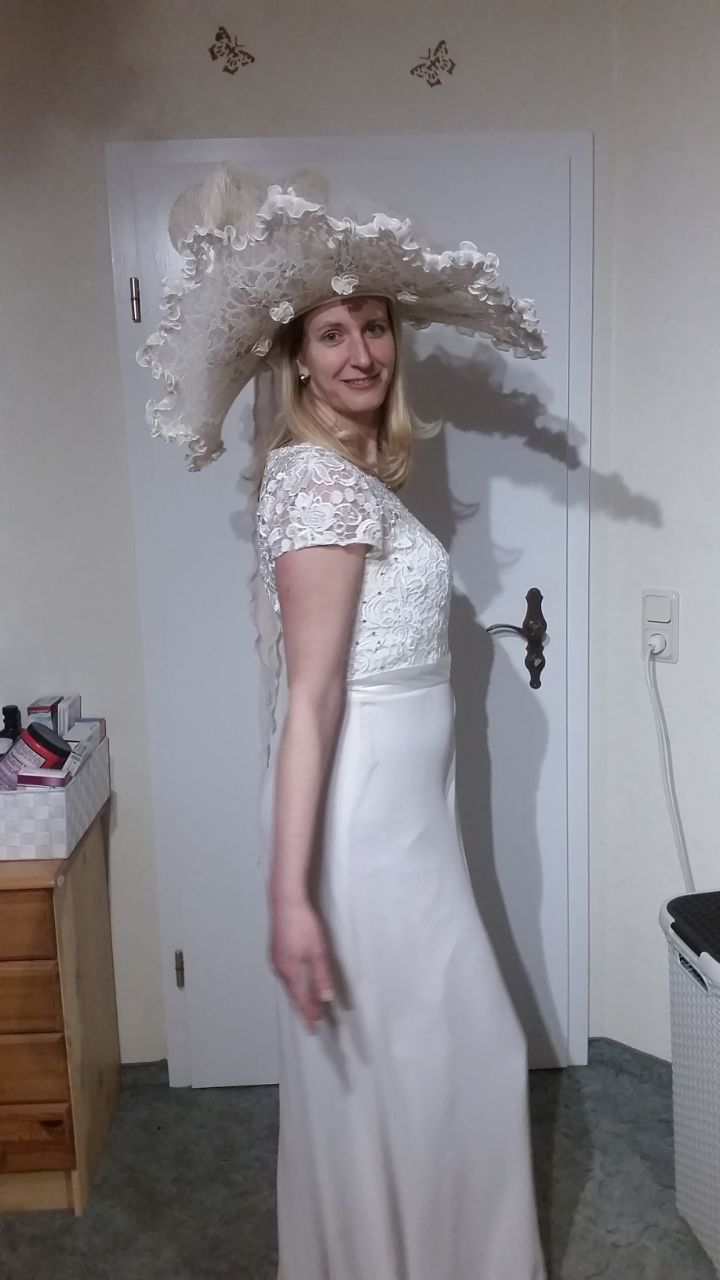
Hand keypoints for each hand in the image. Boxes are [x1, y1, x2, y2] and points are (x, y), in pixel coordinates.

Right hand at [269, 896, 335, 1031]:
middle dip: (303, 1007)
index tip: (314, 1027)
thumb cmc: (303, 924)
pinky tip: (296, 982)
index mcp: (290, 971)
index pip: (301, 999)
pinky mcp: (275, 951)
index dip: (308, 1013)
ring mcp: (275, 959)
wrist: (285, 902)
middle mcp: (280, 969)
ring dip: (297, 995)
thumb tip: (325, 998)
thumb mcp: (318, 951)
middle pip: (293, 994)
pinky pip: (285, 974)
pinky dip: (292, 983)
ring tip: (305, 1005)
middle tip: (311, 1021)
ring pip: (288, 984)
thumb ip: (321, 976)